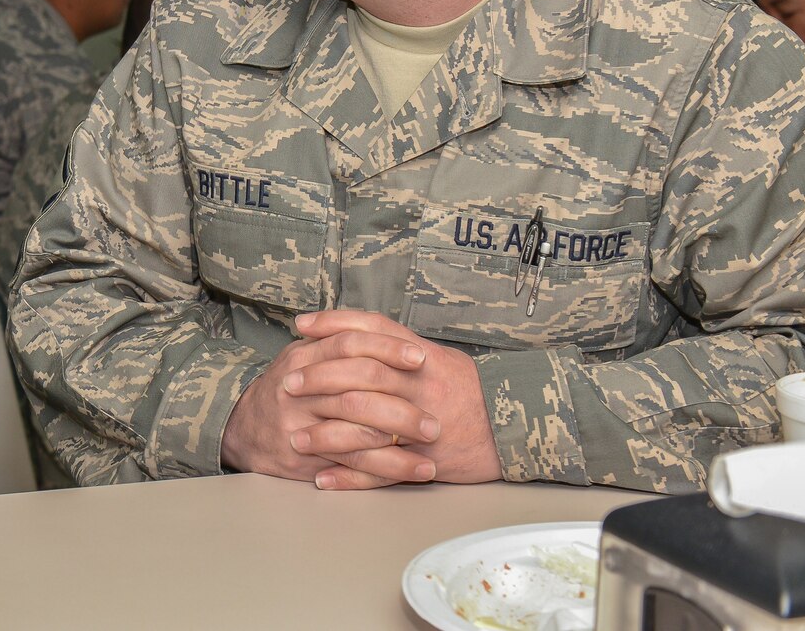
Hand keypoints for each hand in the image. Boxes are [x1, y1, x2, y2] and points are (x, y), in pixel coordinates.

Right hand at [223, 314, 439, 486]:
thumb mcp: (304, 356)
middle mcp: (300, 389)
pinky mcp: (307, 457)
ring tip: (434, 441)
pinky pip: (356, 464)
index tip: (420, 357)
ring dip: (402, 437)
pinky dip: (392, 468)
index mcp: (303, 357)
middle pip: (356, 390)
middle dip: (401, 401)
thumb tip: (393, 335)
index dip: (386, 348)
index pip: (348, 345)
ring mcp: (301, 425)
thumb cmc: (288, 389)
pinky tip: (419, 468)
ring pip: (358, 431)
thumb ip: (338, 342)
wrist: (246, 428)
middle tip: (435, 411)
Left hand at [287, 310, 501, 490]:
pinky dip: (349, 476)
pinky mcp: (425, 458)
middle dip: (317, 380)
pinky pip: (381, 470)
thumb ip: (396, 342)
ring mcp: (420, 423)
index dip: (331, 327)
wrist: (517, 424)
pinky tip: (323, 477)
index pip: (368, 332)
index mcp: (419, 356)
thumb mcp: (436, 355)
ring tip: (295, 438)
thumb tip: (351, 329)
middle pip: (359, 376)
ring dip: (324, 434)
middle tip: (286, 385)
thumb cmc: (469, 387)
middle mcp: (418, 386)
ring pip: (364, 426)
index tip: (299, 328)